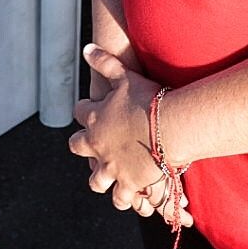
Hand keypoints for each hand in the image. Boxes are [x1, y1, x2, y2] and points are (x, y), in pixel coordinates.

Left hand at [67, 45, 190, 224]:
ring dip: (101, 179)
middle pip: (79, 147)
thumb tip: (86, 49)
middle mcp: (97, 145)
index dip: (85, 110)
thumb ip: (104, 62)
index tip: (89, 109)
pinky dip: (125, 199)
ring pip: (96, 180)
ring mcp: (111, 167)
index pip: (80, 112)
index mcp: (94, 119)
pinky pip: (121, 198)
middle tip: (91, 146)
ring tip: (107, 178)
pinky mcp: (128, 183)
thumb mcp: (123, 75)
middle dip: (83, 147)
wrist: (169, 126)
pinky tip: (131, 199)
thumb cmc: (148, 99)